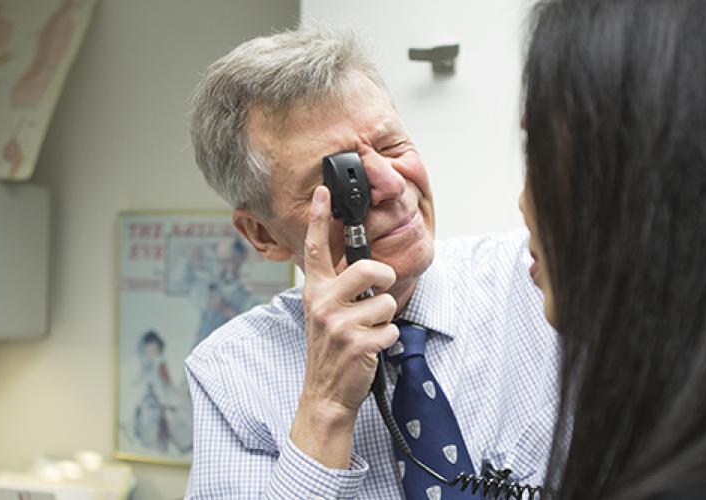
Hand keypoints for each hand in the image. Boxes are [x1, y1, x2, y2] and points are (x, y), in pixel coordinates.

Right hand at [291, 186, 399, 467]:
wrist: (325, 392)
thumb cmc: (330, 349)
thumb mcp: (324, 313)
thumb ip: (337, 288)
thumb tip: (367, 268)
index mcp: (314, 290)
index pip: (317, 248)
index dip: (321, 217)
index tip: (325, 190)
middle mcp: (322, 303)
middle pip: (368, 269)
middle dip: (384, 279)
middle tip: (379, 292)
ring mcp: (338, 324)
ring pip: (385, 302)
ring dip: (384, 320)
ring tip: (366, 332)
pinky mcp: (356, 343)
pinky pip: (390, 329)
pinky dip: (387, 340)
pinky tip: (369, 348)